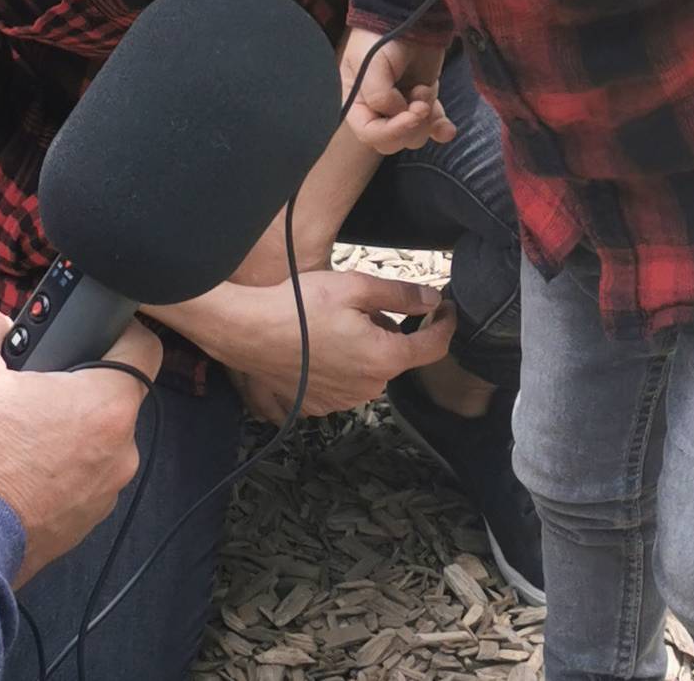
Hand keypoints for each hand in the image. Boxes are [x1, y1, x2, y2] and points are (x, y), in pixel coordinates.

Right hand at [0, 309, 162, 585]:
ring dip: (55, 432)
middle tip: (21, 384)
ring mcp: (101, 496)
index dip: (114, 330)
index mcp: (105, 406)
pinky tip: (3, 470)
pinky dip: (46, 472)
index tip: (81, 331)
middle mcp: (118, 454)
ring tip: (4, 433)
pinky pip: (72, 482)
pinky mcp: (78, 528)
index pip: (142, 347)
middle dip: (69, 385)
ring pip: (88, 443)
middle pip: (108, 398)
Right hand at [194, 271, 454, 417]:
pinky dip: (342, 365)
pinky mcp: (320, 405)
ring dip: (365, 348)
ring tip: (334, 324)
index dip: (445, 324)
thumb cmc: (298, 305)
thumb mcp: (354, 287)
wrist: (247, 331)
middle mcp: (369, 387)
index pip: (433, 347)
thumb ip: (400, 295)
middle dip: (390, 331)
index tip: (445, 309)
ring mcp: (343, 400)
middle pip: (397, 355)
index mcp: (384, 358)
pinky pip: (346, 383)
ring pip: (371, 369)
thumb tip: (431, 300)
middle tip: (362, 305)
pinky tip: (320, 345)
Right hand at [342, 29, 452, 153]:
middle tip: (421, 102)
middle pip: (392, 141)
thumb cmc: (382, 36)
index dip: (392, 131)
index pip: (369, 133)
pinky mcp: (423, 102)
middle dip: (411, 126)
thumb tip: (398, 114)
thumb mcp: (372, 63)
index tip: (412, 115)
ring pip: (414, 136)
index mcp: (356, 102)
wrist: (408, 13)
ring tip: (425, 89)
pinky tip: (448, 129)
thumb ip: (378, 95)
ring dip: (426, 118)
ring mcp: (401, 107)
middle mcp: (376, 110)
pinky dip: (440, 129)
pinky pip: (432, 127)